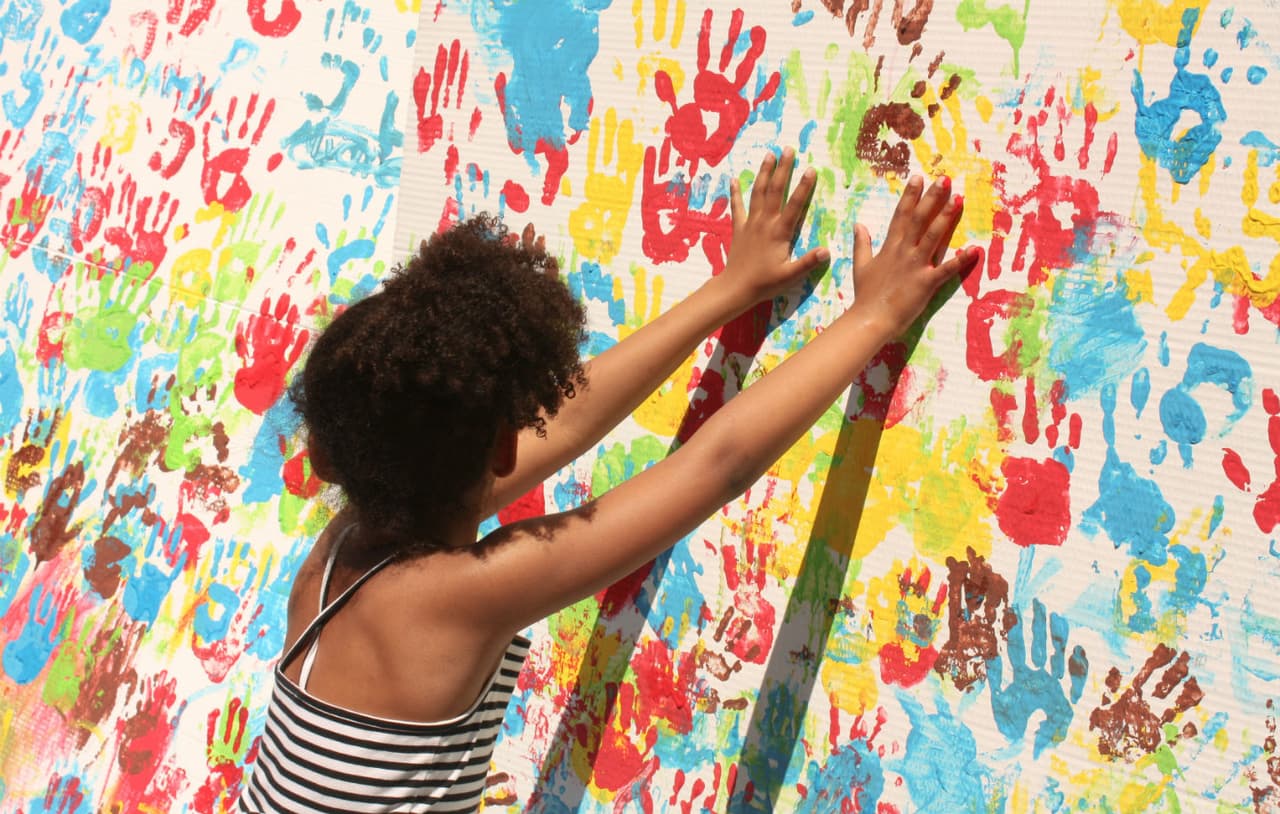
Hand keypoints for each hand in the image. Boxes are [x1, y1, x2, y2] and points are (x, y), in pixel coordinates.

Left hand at [718, 148, 829, 304]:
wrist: (736, 288)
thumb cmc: (765, 283)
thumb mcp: (790, 276)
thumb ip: (808, 262)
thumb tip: (827, 251)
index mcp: (779, 232)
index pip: (794, 205)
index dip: (803, 187)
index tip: (811, 169)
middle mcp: (765, 223)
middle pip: (774, 191)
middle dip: (782, 169)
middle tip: (788, 149)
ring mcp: (750, 224)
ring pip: (757, 193)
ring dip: (763, 173)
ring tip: (769, 154)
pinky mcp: (739, 228)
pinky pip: (737, 207)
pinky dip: (735, 193)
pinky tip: (733, 179)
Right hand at [849, 175, 979, 339]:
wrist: (869, 319)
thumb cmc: (866, 295)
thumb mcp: (861, 266)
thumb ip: (862, 244)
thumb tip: (858, 225)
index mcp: (889, 247)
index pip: (901, 215)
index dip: (910, 195)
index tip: (919, 177)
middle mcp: (903, 252)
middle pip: (919, 219)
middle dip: (932, 198)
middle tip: (945, 179)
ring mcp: (915, 266)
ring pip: (933, 236)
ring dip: (946, 217)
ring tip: (958, 199)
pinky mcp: (925, 283)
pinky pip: (946, 269)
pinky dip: (961, 260)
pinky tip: (975, 249)